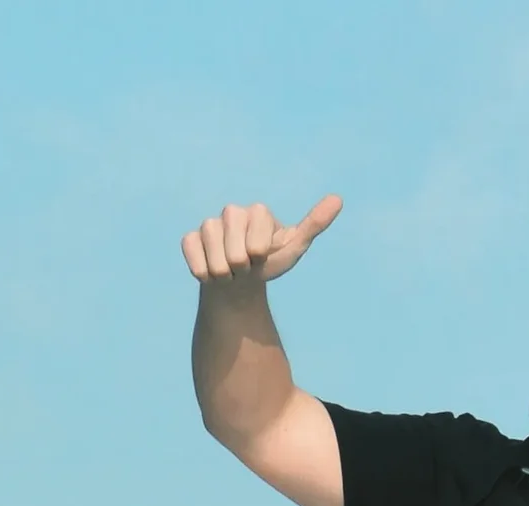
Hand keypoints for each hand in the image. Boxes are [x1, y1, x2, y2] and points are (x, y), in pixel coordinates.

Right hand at [180, 195, 341, 285]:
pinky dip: (204, 271)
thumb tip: (338, 198)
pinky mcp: (190, 238)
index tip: (264, 256)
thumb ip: (314, 224)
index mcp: (256, 211)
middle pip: (233, 244)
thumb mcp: (295, 248)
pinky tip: (212, 272)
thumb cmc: (270, 264)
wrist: (242, 284)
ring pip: (214, 252)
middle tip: (247, 266)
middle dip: (242, 263)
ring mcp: (208, 225)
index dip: (260, 251)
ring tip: (232, 271)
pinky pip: (193, 255)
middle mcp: (231, 213)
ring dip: (225, 272)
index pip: (256, 234)